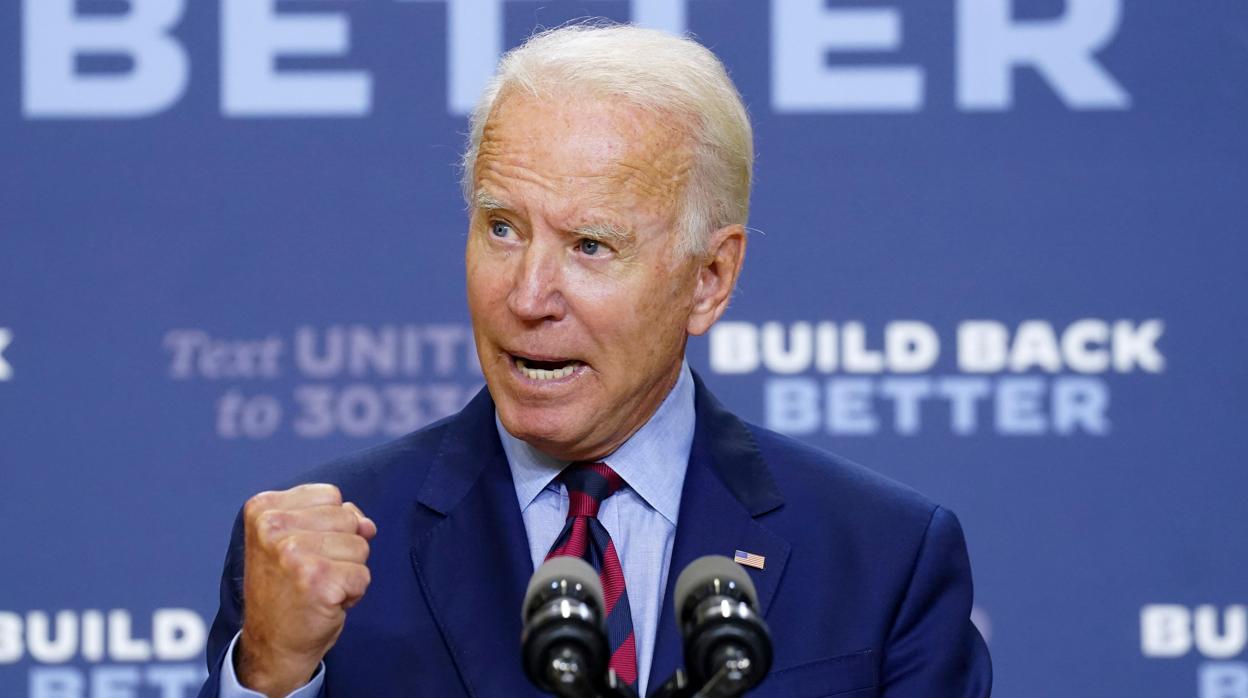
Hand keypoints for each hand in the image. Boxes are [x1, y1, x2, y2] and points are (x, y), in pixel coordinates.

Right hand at [236, 483, 375, 696]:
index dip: (330, 526)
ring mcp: (293, 553)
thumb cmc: (286, 589)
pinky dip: (352, 593)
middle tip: (311, 573)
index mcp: (264, 508)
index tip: (303, 551)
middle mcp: (273, 526)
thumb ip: (334, 519)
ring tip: (318, 587)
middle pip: (348, 518)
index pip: (331, 495)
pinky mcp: (316, 580)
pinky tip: (326, 603)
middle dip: (341, 548)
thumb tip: (368, 525)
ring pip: (360, 545)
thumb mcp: (298, 540)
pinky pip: (363, 575)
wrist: (271, 645)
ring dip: (348, 571)